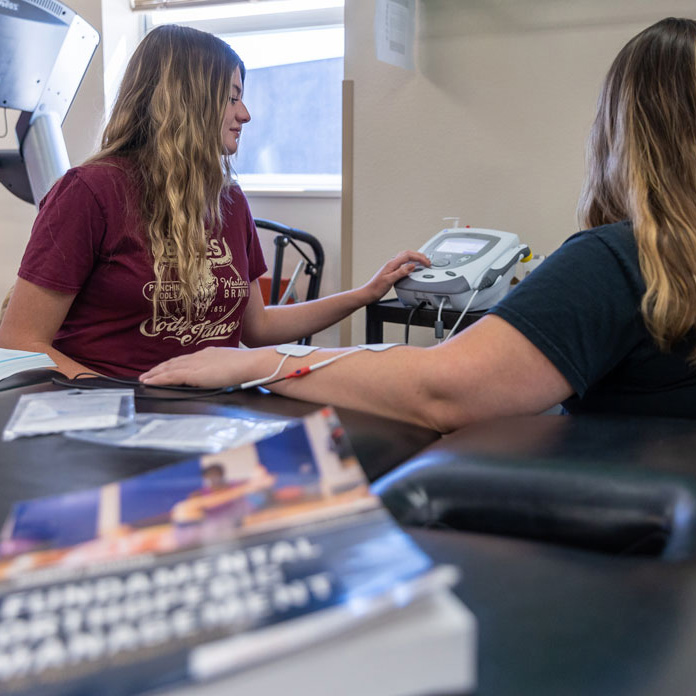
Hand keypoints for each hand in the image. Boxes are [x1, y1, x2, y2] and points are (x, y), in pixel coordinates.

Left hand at [140, 346, 259, 387]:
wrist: (249, 364)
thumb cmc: (246, 367)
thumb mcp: (230, 365)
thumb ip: (222, 368)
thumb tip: (221, 372)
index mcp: (207, 354)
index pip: (185, 359)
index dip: (172, 364)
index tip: (164, 367)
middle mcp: (198, 357)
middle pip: (174, 362)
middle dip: (159, 368)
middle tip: (147, 374)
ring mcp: (194, 364)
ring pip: (169, 368)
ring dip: (155, 373)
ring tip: (144, 378)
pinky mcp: (193, 373)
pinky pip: (170, 376)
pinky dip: (158, 379)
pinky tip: (149, 382)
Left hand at [360, 250, 429, 303]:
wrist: (369, 293)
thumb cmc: (376, 288)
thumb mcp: (389, 280)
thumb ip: (401, 272)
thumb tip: (412, 266)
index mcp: (392, 264)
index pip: (408, 255)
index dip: (419, 257)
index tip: (426, 262)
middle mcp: (392, 263)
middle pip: (408, 253)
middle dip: (419, 255)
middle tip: (427, 261)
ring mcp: (392, 266)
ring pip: (406, 257)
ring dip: (415, 257)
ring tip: (423, 261)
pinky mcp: (392, 271)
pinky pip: (403, 263)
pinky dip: (411, 262)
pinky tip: (413, 267)